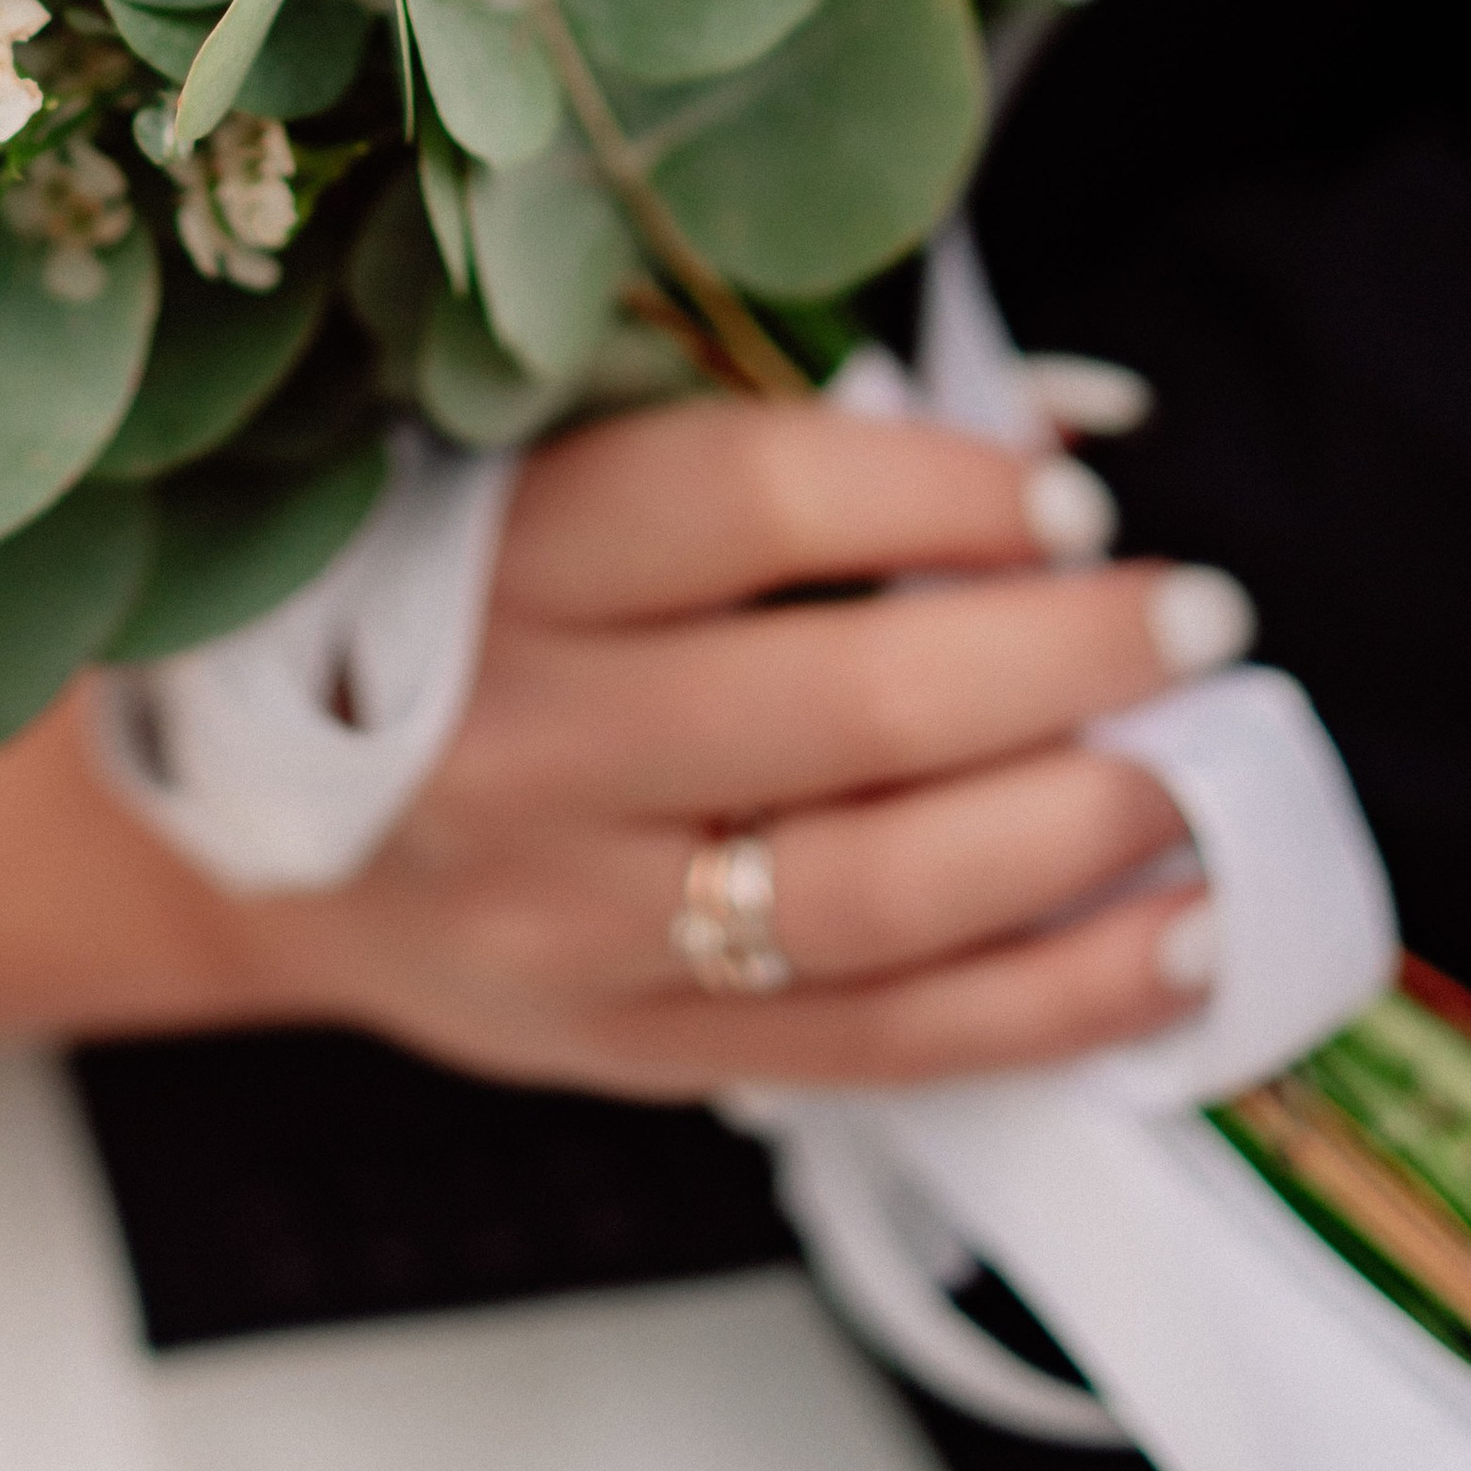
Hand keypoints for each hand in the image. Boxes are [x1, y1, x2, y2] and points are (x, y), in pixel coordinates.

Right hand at [250, 402, 1251, 1100]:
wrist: (266, 826)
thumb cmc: (453, 597)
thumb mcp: (568, 472)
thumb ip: (809, 435)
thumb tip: (1085, 422)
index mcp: (503, 555)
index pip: (748, 505)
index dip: (936, 488)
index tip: (1074, 497)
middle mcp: (524, 742)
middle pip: (842, 707)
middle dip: (1062, 662)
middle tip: (1200, 620)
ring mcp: (570, 919)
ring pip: (869, 895)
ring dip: (1077, 837)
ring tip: (1204, 783)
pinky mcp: (624, 1048)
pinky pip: (872, 1043)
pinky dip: (1050, 1002)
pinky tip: (1178, 946)